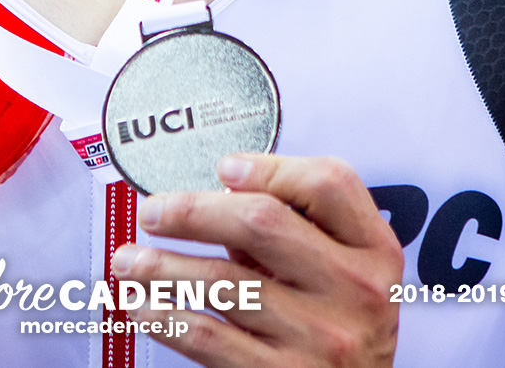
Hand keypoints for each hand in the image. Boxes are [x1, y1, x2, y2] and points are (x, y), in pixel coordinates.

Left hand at [112, 153, 401, 365]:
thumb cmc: (342, 332)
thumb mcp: (346, 277)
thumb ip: (299, 234)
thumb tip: (220, 202)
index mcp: (373, 252)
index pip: (329, 184)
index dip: (271, 168)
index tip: (224, 169)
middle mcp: (354, 290)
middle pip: (263, 223)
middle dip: (194, 212)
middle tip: (153, 212)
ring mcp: (320, 336)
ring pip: (222, 282)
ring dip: (163, 267)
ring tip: (131, 261)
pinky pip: (209, 337)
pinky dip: (167, 317)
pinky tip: (146, 307)